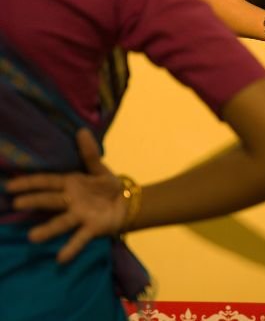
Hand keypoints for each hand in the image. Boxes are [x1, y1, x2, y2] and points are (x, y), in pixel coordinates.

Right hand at [6, 128, 127, 262]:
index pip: (47, 182)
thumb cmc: (108, 186)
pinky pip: (80, 239)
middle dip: (35, 202)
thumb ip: (90, 153)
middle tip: (17, 204)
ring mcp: (79, 216)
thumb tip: (82, 130)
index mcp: (70, 184)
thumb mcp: (100, 169)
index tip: (10, 186)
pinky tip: (60, 258)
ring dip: (48, 229)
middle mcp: (70, 201)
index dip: (30, 183)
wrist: (127, 203)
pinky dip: (71, 248)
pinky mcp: (91, 229)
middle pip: (51, 201)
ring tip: (33, 237)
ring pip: (61, 222)